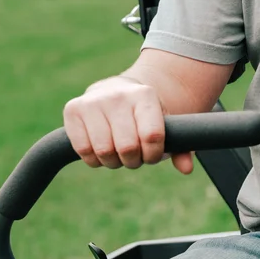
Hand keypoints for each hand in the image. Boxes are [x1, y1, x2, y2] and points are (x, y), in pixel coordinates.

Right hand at [63, 75, 193, 172]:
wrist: (118, 90)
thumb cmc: (145, 115)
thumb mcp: (166, 124)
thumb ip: (180, 146)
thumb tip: (186, 168)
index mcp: (145, 95)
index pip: (152, 136)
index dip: (153, 154)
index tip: (152, 154)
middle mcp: (118, 95)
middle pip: (127, 147)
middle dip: (133, 160)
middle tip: (134, 155)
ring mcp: (92, 101)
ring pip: (104, 151)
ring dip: (113, 161)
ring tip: (118, 153)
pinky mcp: (72, 109)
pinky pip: (83, 149)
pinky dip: (94, 159)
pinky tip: (100, 150)